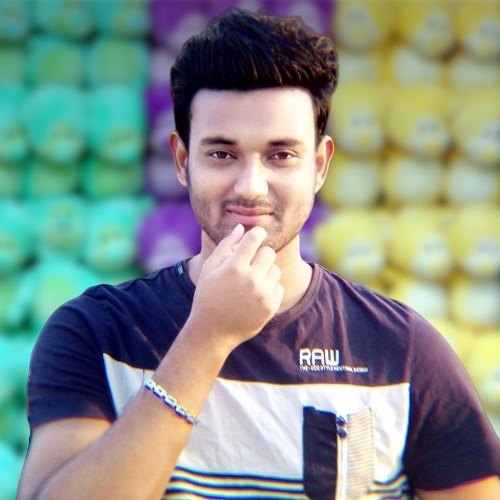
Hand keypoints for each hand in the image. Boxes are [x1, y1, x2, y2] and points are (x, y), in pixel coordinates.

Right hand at [187, 224, 283, 349]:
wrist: (213, 332)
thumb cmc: (207, 296)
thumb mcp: (210, 269)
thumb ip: (225, 246)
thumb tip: (241, 227)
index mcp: (234, 267)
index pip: (255, 238)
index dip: (257, 233)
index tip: (257, 234)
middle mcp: (251, 279)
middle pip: (269, 253)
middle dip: (260, 255)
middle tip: (250, 264)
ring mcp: (263, 294)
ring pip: (275, 270)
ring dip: (266, 272)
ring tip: (251, 282)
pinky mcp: (270, 307)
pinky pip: (278, 287)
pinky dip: (270, 288)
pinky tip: (256, 295)